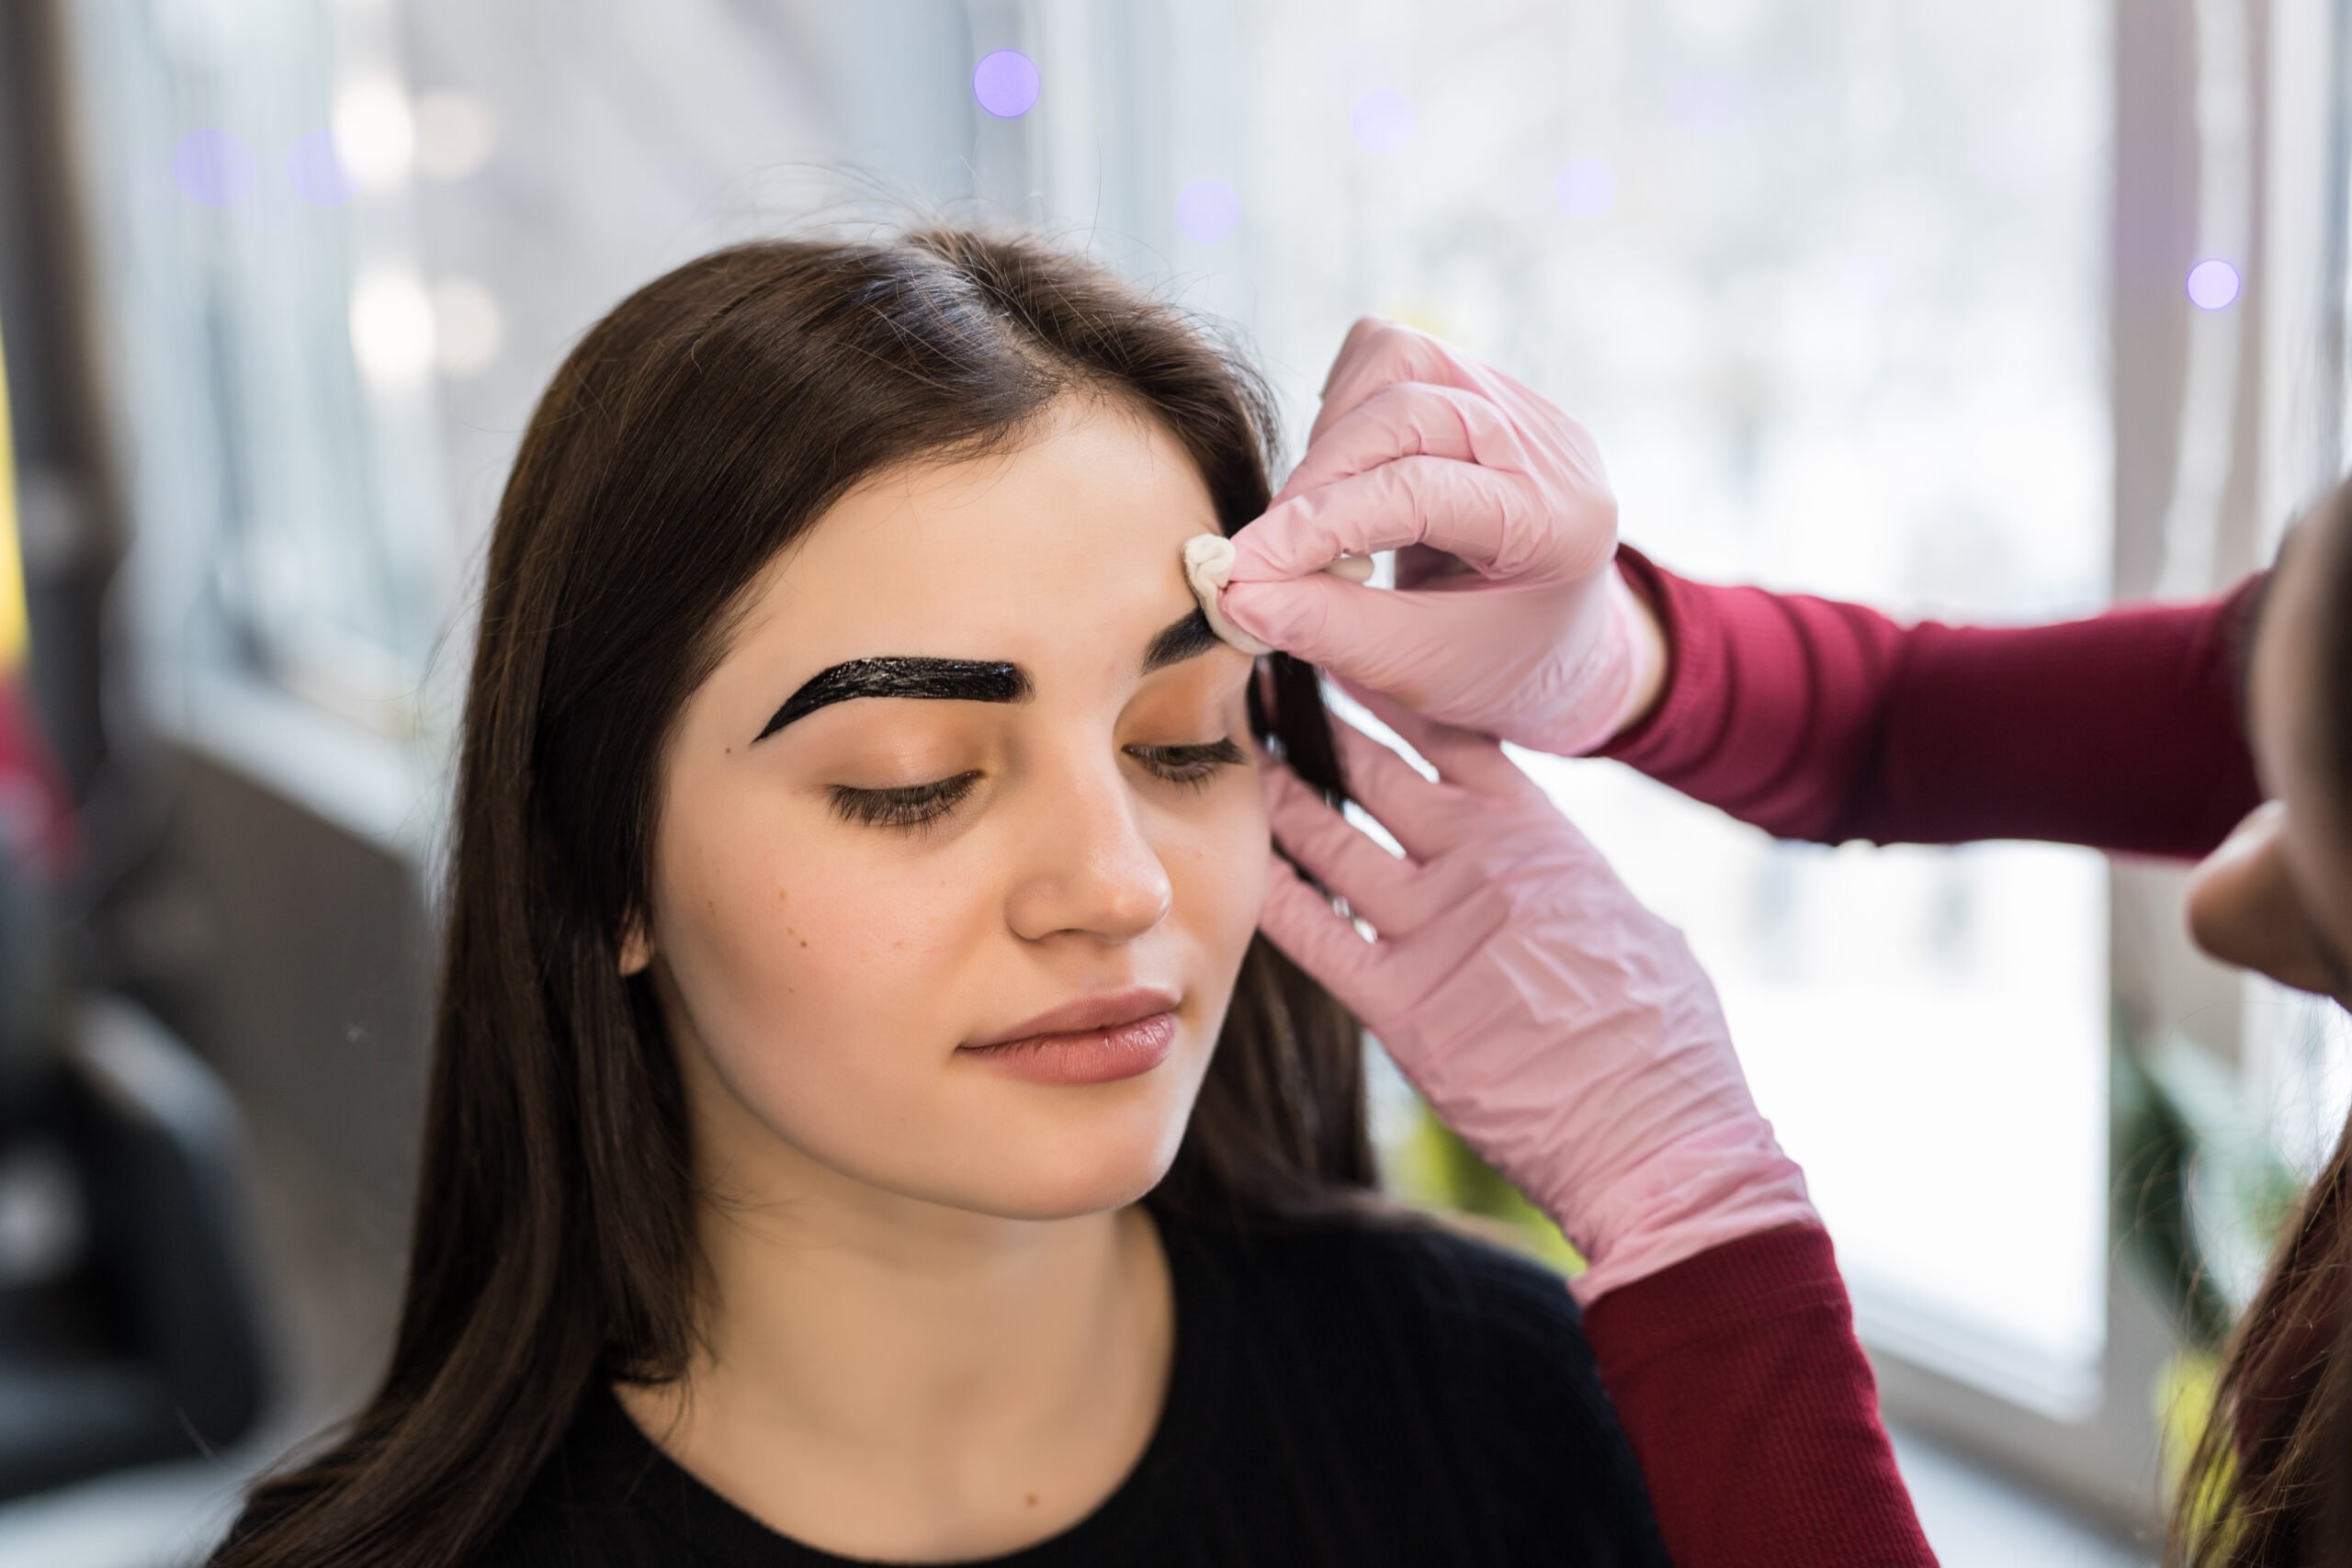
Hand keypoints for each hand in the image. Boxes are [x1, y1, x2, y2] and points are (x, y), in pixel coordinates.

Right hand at [1220, 319, 1661, 756]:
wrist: (1556, 646)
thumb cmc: (1499, 668)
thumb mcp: (1423, 669)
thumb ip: (1331, 629)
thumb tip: (1237, 594)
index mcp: (1557, 523)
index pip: (1418, 493)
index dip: (1317, 526)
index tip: (1243, 570)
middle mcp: (1549, 446)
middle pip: (1405, 404)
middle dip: (1320, 475)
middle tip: (1271, 548)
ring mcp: (1521, 403)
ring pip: (1397, 358)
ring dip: (1334, 434)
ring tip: (1320, 512)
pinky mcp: (1484, 386)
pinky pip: (1393, 354)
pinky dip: (1349, 408)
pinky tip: (1349, 475)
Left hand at [1256, 687, 1816, 1300]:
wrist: (1661, 1137)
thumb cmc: (1668, 1047)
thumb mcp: (1641, 932)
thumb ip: (1580, 889)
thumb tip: (1567, 881)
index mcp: (1542, 839)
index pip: (1454, 738)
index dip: (1394, 696)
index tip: (1349, 661)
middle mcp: (1478, 865)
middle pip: (1374, 773)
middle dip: (1317, 730)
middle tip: (1266, 693)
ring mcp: (1432, 931)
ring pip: (1329, 839)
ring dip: (1279, 798)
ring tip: (1242, 763)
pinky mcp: (1398, 1006)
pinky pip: (1310, 934)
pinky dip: (1272, 893)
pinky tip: (1237, 862)